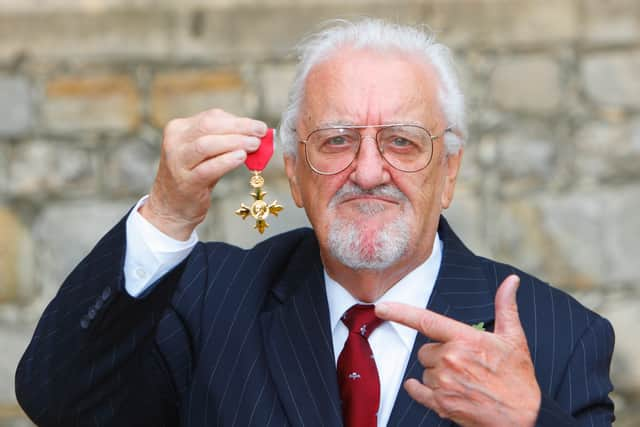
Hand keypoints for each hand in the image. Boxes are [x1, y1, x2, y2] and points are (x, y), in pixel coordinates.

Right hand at [141, 108, 266, 239]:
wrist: (171, 206)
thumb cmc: (193, 176)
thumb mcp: (204, 153)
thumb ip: (224, 141)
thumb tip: (256, 133)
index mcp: (179, 129)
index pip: (211, 117)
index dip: (238, 120)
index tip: (258, 126)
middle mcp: (174, 142)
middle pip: (209, 126)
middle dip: (239, 127)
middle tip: (261, 132)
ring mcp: (177, 162)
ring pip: (207, 145)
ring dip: (235, 142)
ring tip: (255, 145)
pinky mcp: (186, 182)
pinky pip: (208, 168)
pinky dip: (227, 161)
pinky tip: (242, 157)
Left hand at [375, 275, 540, 426]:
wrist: (525, 418)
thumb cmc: (518, 378)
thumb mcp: (514, 338)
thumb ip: (505, 306)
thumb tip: (511, 281)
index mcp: (465, 339)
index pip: (425, 320)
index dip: (400, 312)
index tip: (381, 307)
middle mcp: (450, 359)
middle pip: (425, 349)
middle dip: (439, 354)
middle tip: (463, 362)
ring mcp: (444, 382)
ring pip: (424, 370)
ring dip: (437, 373)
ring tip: (462, 379)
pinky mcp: (441, 404)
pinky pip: (416, 390)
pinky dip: (420, 389)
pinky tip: (437, 390)